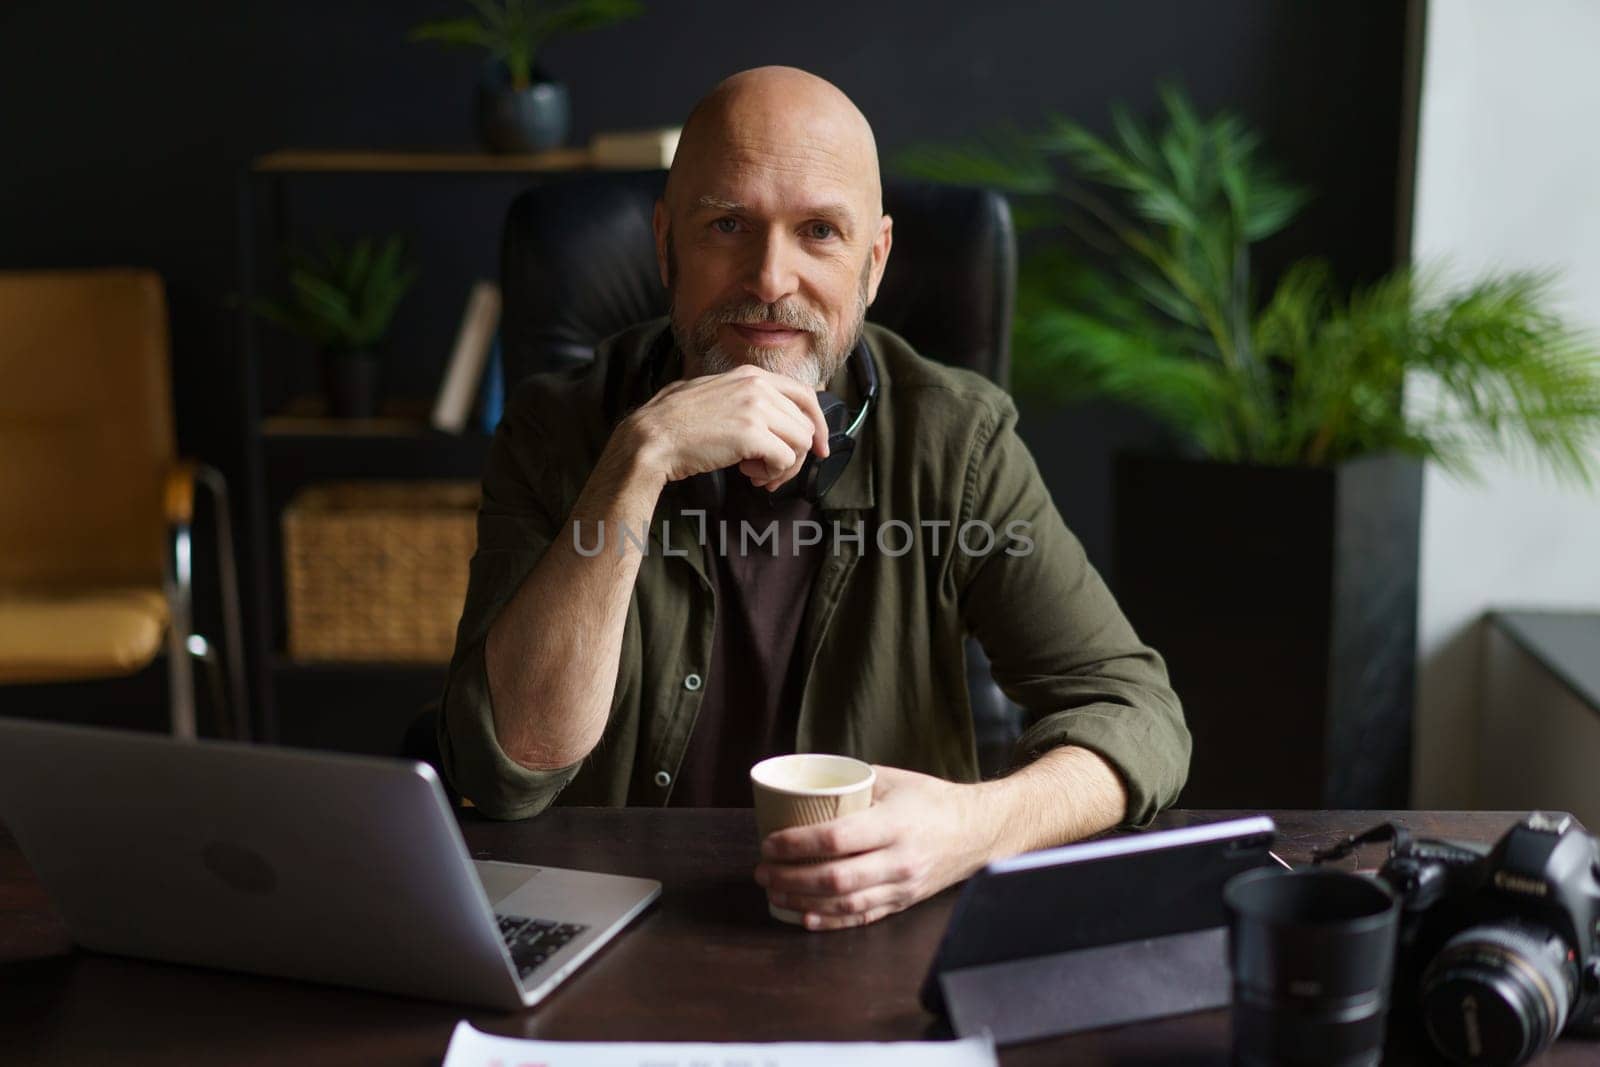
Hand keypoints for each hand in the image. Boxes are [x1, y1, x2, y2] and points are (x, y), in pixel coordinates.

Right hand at [623, 364, 828, 492]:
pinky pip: (785, 460)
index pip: (806, 395)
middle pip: (805, 426)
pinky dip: (772, 474)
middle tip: (770, 472)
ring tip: (755, 474)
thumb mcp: (715, 395)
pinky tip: (748, 474)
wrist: (652, 437)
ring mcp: (756, 408)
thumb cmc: (676, 423)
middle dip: (795, 456)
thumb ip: (745, 399)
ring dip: (782, 467)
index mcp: (751, 375)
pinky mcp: (752, 434)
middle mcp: (758, 386)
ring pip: (800, 444)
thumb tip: (776, 420)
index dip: (818, 424)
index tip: (820, 447)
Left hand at [752, 766, 995, 930]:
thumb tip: (806, 785)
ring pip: (845, 902)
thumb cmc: (932, 800)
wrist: (979, 831)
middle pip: (835, 877)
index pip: (835, 838)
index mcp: (893, 823)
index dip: (796, 844)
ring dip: (803, 901)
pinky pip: (863, 918)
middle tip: (763, 871)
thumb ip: (852, 783)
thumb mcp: (893, 780)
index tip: (769, 842)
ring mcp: (902, 886)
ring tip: (774, 892)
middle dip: (790, 877)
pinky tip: (805, 917)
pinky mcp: (903, 903)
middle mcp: (898, 859)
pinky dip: (831, 921)